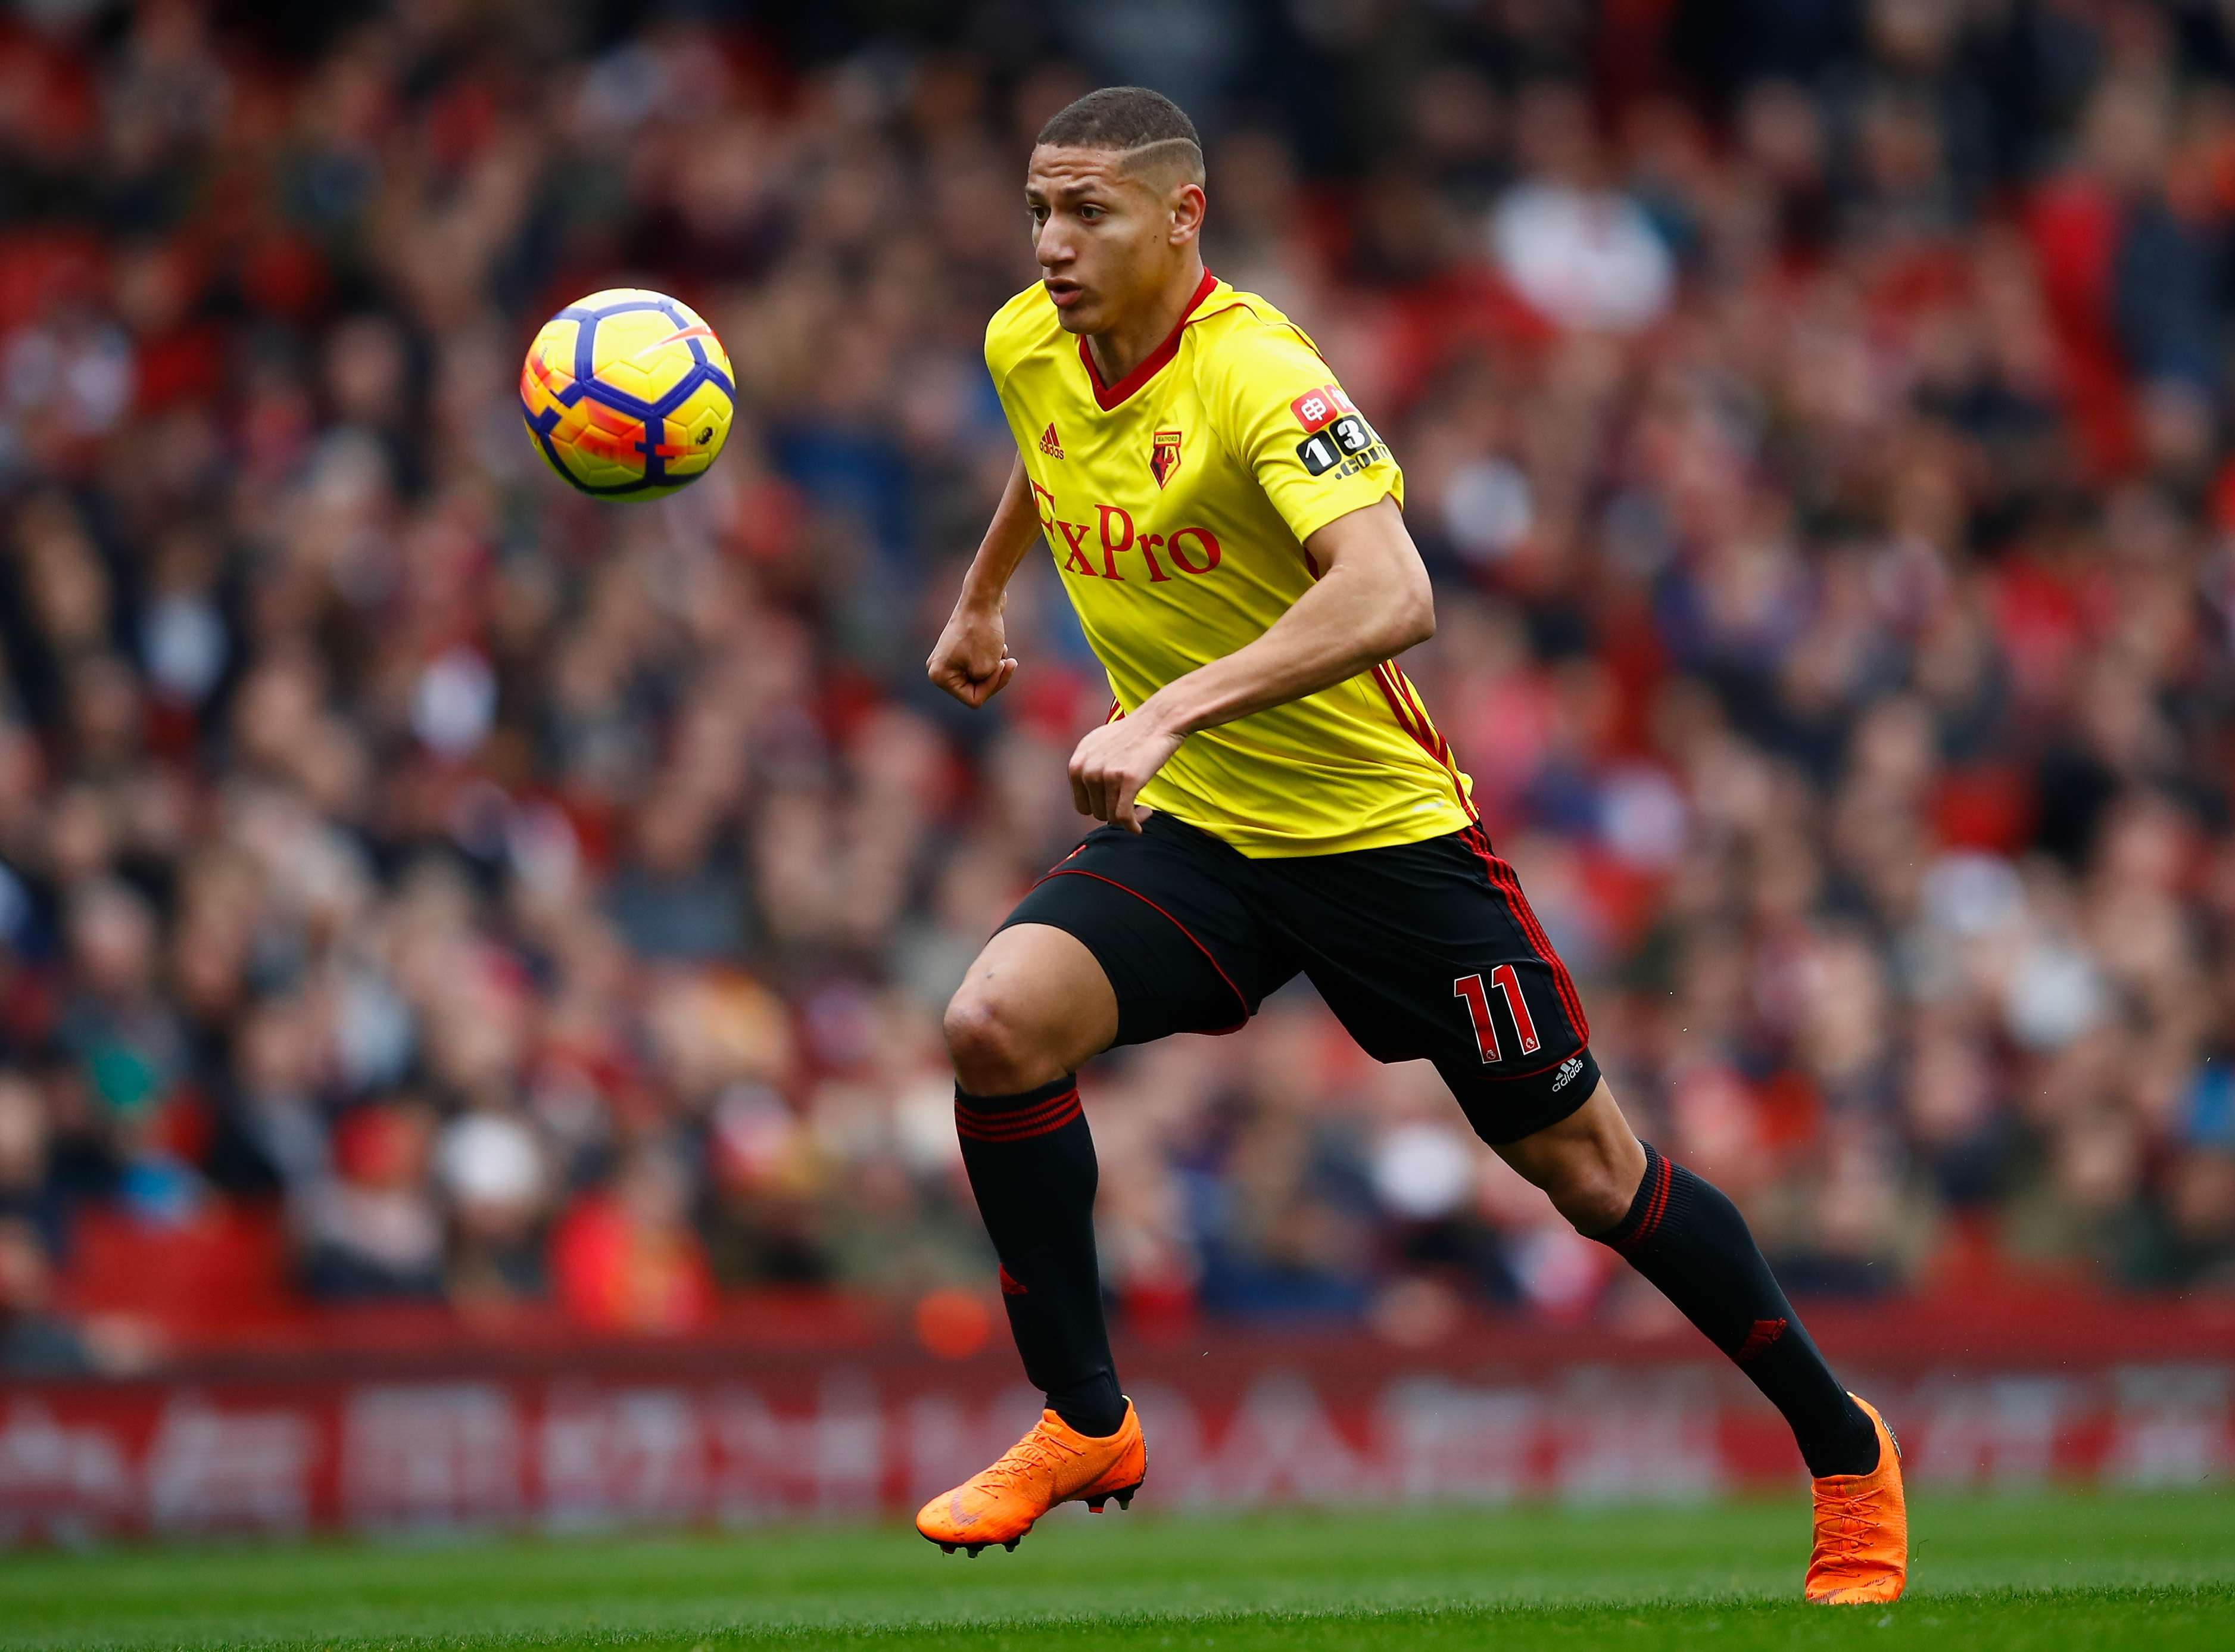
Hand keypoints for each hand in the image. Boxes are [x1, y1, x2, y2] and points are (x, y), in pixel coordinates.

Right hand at [927, 598, 1016, 707]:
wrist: (982, 597)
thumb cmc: (983, 632)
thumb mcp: (987, 668)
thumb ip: (984, 684)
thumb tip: (979, 678)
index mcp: (939, 676)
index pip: (974, 700)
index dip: (992, 686)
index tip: (1000, 666)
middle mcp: (937, 668)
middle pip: (975, 690)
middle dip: (995, 677)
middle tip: (1010, 661)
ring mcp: (946, 658)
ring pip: (979, 678)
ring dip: (995, 667)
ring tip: (1002, 650)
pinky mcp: (957, 649)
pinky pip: (977, 665)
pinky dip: (991, 660)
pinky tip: (1000, 647)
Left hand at [1067, 708, 1184, 832]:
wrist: (1157, 721)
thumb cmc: (1131, 734)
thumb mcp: (1096, 745)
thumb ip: (1086, 767)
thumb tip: (1087, 790)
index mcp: (1076, 764)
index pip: (1082, 806)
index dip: (1100, 808)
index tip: (1116, 804)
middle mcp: (1086, 770)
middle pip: (1097, 813)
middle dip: (1115, 812)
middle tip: (1133, 803)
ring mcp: (1106, 775)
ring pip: (1111, 817)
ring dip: (1129, 818)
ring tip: (1143, 808)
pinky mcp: (1128, 780)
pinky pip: (1124, 818)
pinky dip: (1133, 826)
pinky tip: (1142, 822)